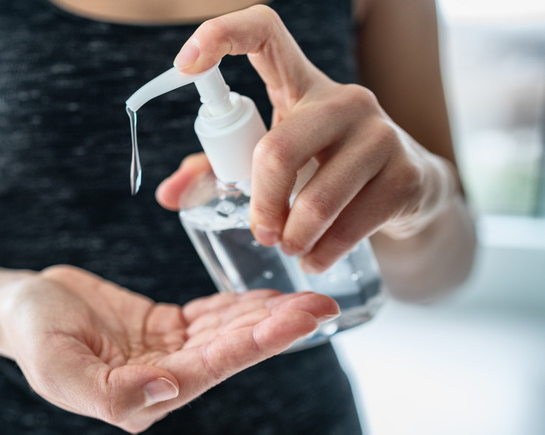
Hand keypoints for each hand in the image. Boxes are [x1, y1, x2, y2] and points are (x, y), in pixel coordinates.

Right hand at [0, 265, 338, 433]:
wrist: (20, 307)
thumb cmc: (32, 335)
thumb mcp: (57, 367)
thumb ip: (110, 393)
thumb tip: (169, 390)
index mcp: (144, 394)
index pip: (213, 368)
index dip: (257, 344)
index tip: (299, 322)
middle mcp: (164, 377)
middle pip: (231, 350)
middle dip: (277, 328)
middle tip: (323, 306)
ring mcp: (168, 351)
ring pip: (227, 332)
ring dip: (267, 315)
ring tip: (309, 297)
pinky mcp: (166, 327)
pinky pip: (210, 316)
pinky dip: (240, 305)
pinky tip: (269, 295)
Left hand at [156, 5, 456, 273]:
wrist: (409, 188)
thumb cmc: (323, 166)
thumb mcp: (275, 158)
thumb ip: (220, 166)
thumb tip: (168, 195)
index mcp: (302, 85)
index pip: (265, 32)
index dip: (222, 35)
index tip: (185, 65)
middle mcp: (345, 100)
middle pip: (279, 150)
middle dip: (261, 204)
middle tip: (261, 231)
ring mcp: (381, 134)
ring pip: (316, 198)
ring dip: (293, 236)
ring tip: (289, 247)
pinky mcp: (406, 174)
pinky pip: (351, 224)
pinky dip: (323, 252)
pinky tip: (316, 257)